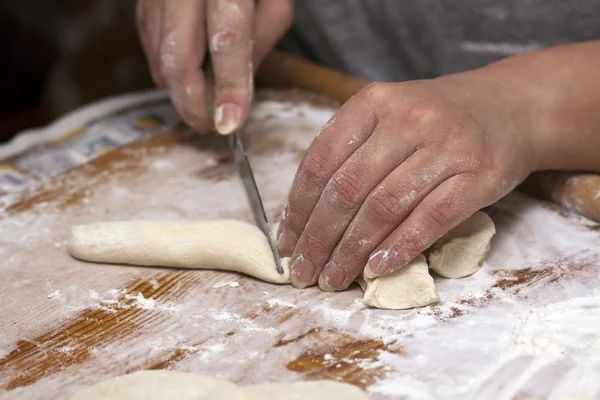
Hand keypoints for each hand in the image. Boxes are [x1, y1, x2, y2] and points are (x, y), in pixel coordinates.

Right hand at [136, 0, 292, 132]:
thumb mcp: (274, 1)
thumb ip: (260, 41)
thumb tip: (236, 89)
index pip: (228, 39)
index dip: (229, 86)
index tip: (229, 124)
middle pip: (177, 55)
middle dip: (192, 102)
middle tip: (208, 128)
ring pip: (159, 54)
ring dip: (179, 91)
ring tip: (202, 105)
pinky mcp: (143, 0)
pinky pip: (149, 46)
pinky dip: (166, 72)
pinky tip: (183, 80)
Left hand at [277, 71, 539, 290]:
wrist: (511, 106)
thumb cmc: (436, 119)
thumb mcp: (387, 116)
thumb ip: (349, 152)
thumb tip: (306, 216)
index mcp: (373, 103)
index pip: (320, 161)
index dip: (298, 207)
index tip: (287, 241)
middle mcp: (406, 119)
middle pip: (347, 189)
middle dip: (318, 238)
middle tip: (304, 271)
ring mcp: (445, 146)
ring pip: (384, 208)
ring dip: (351, 251)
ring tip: (333, 278)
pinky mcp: (478, 175)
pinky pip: (430, 218)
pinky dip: (399, 248)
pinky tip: (377, 269)